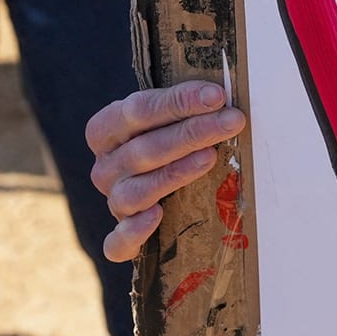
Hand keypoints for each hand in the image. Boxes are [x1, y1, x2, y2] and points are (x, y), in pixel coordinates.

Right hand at [86, 80, 248, 261]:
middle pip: (143, 150)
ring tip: (210, 157)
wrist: (155, 178)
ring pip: (135, 192)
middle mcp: (105, 167)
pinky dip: (133, 232)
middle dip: (191, 133)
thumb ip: (185, 105)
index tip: (217, 96)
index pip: (138, 110)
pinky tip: (157, 216)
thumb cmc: (164, 140)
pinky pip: (118, 241)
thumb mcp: (168, 118)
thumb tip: (223, 94)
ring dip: (174, 173)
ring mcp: (112, 202)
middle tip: (231, 122)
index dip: (179, 102)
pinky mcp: (121, 237)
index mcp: (106, 130)